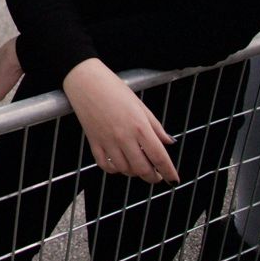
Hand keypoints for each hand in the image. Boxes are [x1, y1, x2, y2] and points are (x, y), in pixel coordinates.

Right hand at [62, 58, 178, 183]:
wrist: (85, 81)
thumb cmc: (114, 88)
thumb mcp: (140, 105)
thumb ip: (155, 126)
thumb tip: (168, 142)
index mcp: (140, 127)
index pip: (159, 156)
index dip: (168, 171)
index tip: (173, 179)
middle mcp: (124, 138)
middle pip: (142, 168)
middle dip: (153, 177)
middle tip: (157, 176)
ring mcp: (108, 142)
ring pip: (124, 169)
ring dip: (134, 173)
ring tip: (138, 168)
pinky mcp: (94, 142)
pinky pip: (105, 165)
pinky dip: (114, 170)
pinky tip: (119, 165)